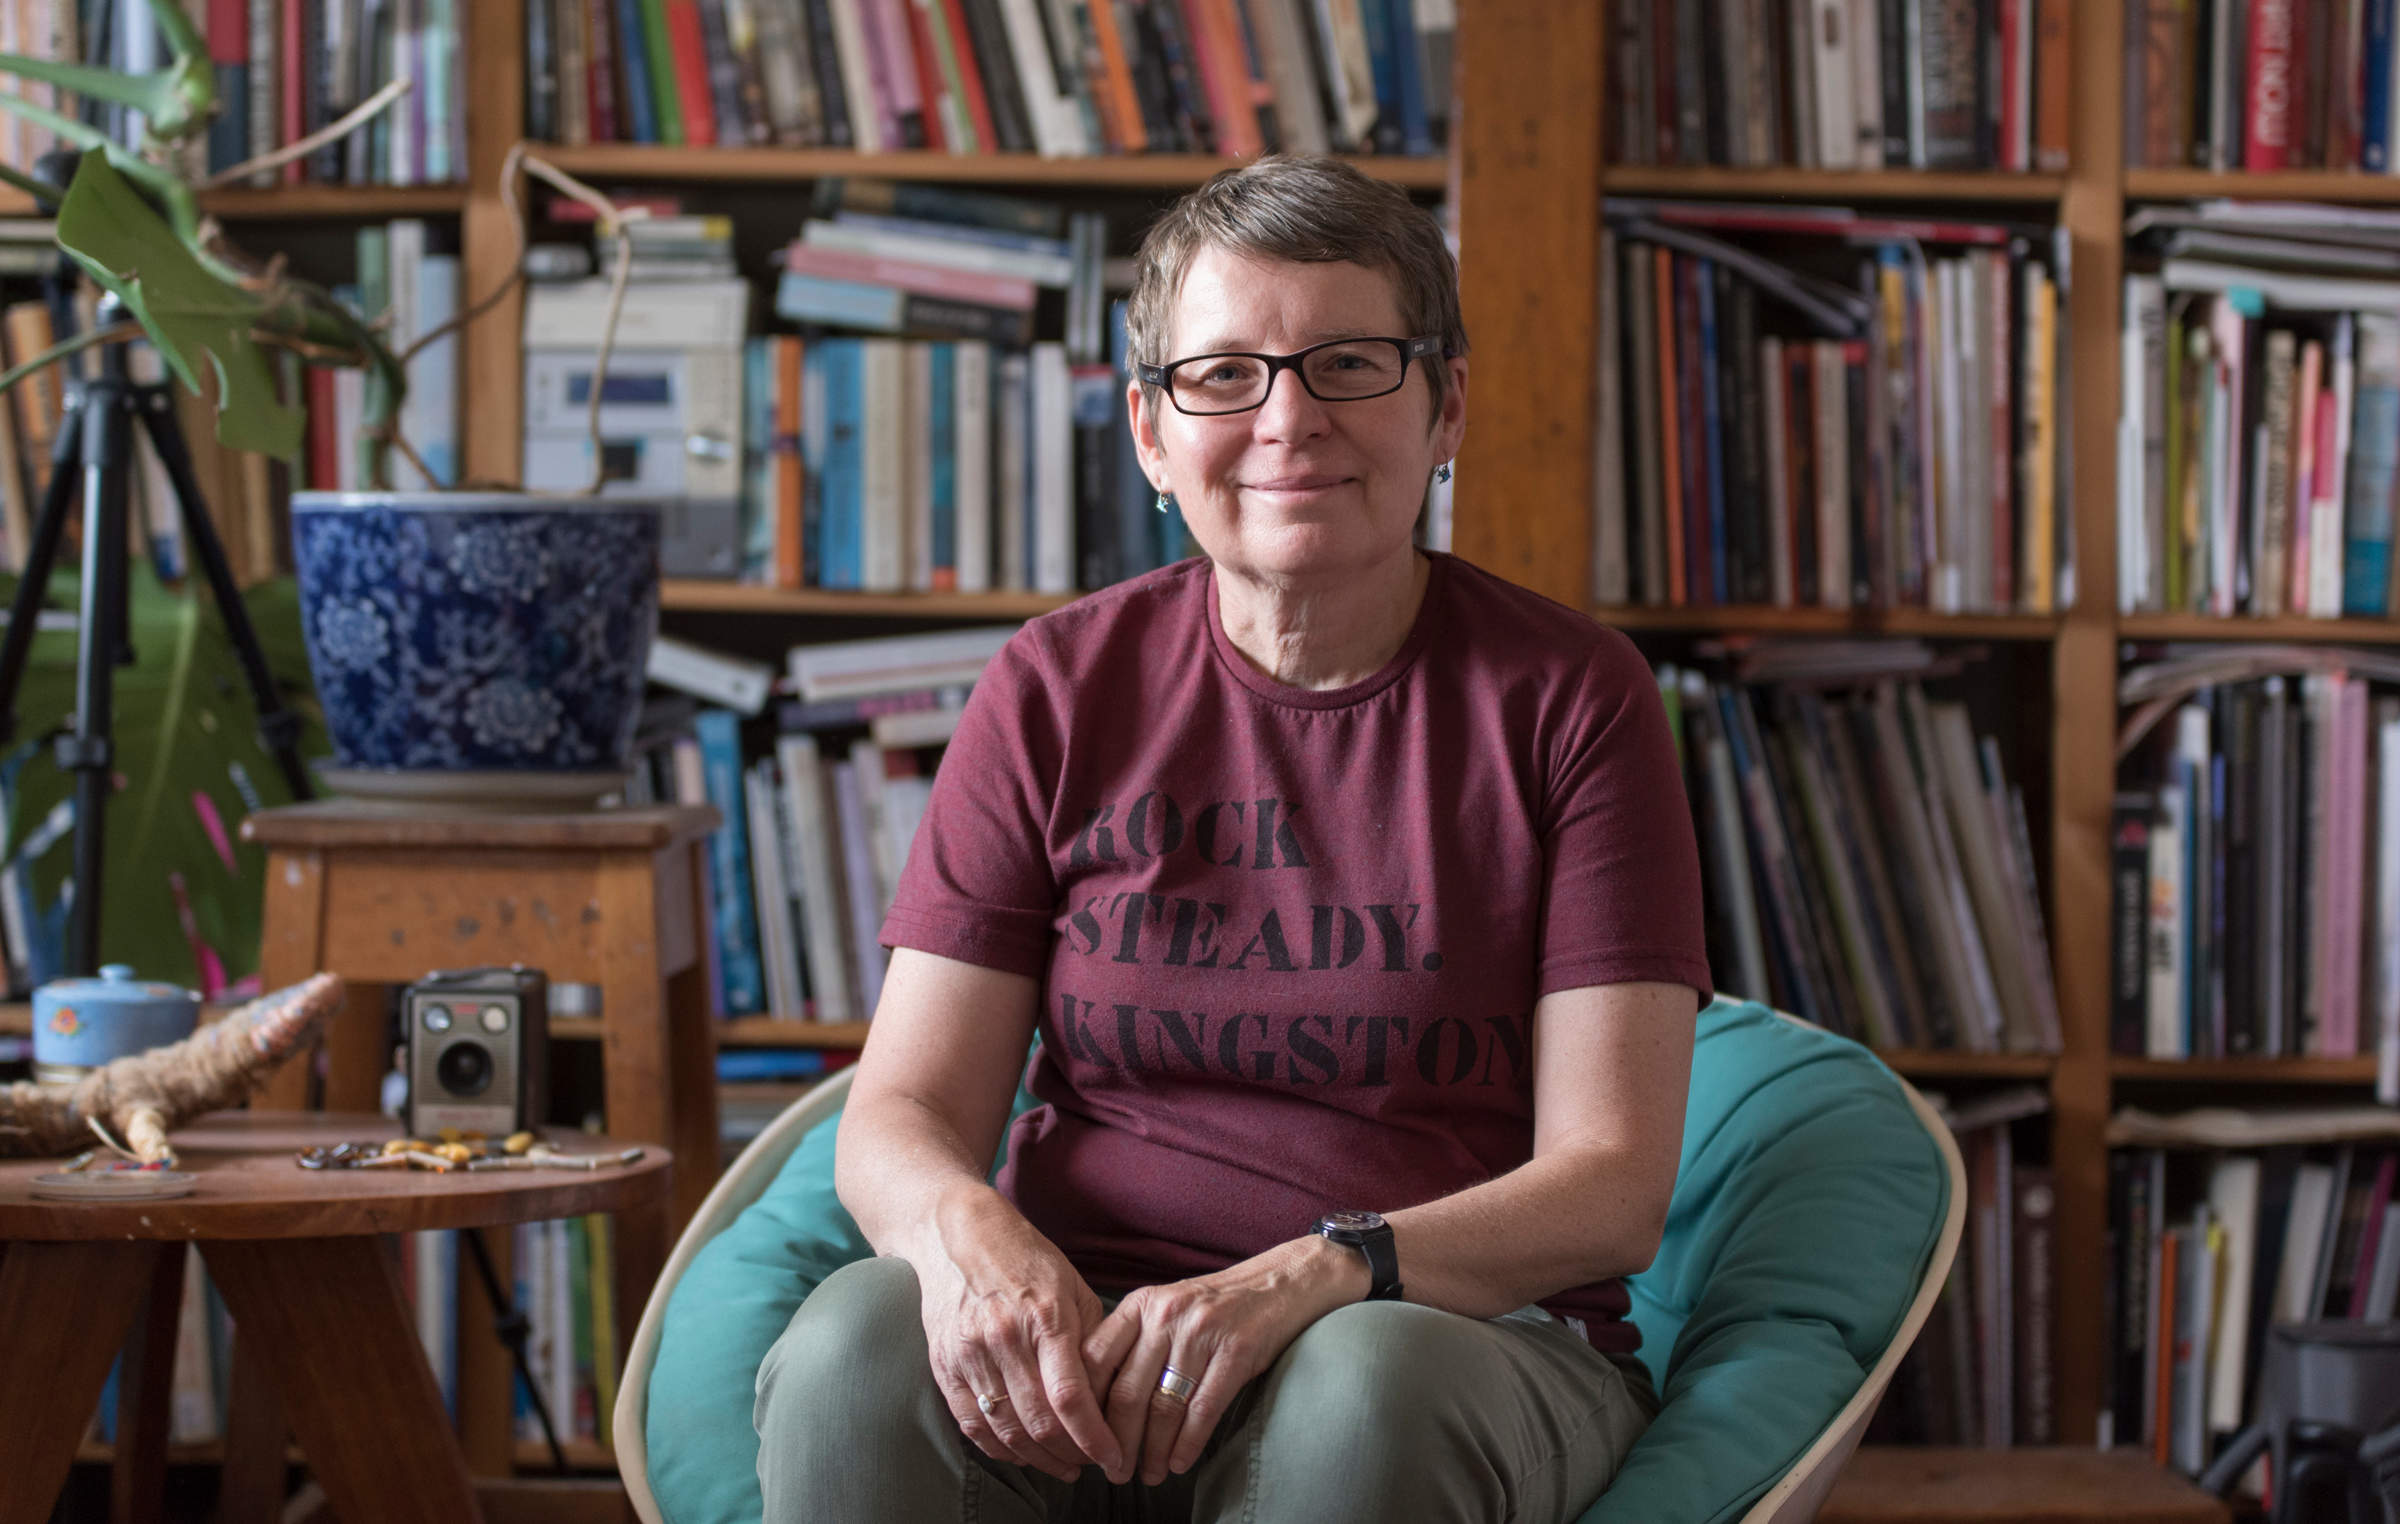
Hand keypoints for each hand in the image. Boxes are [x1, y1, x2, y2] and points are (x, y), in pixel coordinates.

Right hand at [914, 1189, 1126, 1482]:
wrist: (955, 1235)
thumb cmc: (1025, 1259)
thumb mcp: (1072, 1285)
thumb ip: (1094, 1338)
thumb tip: (1114, 1393)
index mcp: (1045, 1317)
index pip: (1071, 1397)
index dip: (1094, 1438)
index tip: (1114, 1458)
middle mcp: (1004, 1338)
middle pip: (1040, 1422)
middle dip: (1073, 1455)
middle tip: (1093, 1465)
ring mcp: (969, 1354)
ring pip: (1007, 1431)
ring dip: (1040, 1460)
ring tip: (1064, 1467)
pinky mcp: (945, 1366)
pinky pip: (973, 1424)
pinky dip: (1001, 1449)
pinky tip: (1024, 1456)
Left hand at [1080, 1235, 1367, 1485]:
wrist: (1280, 1283)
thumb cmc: (1215, 1305)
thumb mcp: (1165, 1308)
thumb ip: (1132, 1342)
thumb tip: (1096, 1403)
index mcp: (1140, 1304)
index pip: (1095, 1360)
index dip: (1085, 1407)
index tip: (1084, 1440)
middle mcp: (1165, 1315)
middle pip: (1127, 1392)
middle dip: (1117, 1442)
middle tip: (1114, 1472)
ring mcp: (1202, 1332)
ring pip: (1164, 1407)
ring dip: (1152, 1451)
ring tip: (1149, 1475)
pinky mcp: (1236, 1351)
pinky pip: (1204, 1409)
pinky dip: (1188, 1443)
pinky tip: (1179, 1463)